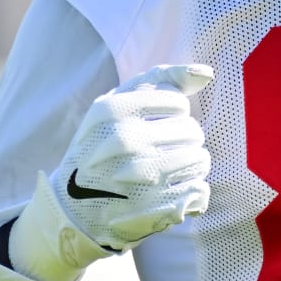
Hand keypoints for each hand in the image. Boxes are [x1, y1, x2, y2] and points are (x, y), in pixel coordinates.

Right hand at [6, 63, 213, 280]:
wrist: (73, 206)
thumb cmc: (102, 145)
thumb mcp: (117, 103)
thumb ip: (162, 78)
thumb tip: (207, 73)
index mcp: (114, 111)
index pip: (178, 103)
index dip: (174, 113)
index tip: (156, 123)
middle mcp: (126, 141)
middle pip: (192, 131)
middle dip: (184, 139)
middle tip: (162, 149)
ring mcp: (141, 176)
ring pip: (200, 159)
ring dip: (191, 163)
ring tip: (169, 167)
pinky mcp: (155, 207)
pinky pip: (199, 188)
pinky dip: (191, 189)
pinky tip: (170, 189)